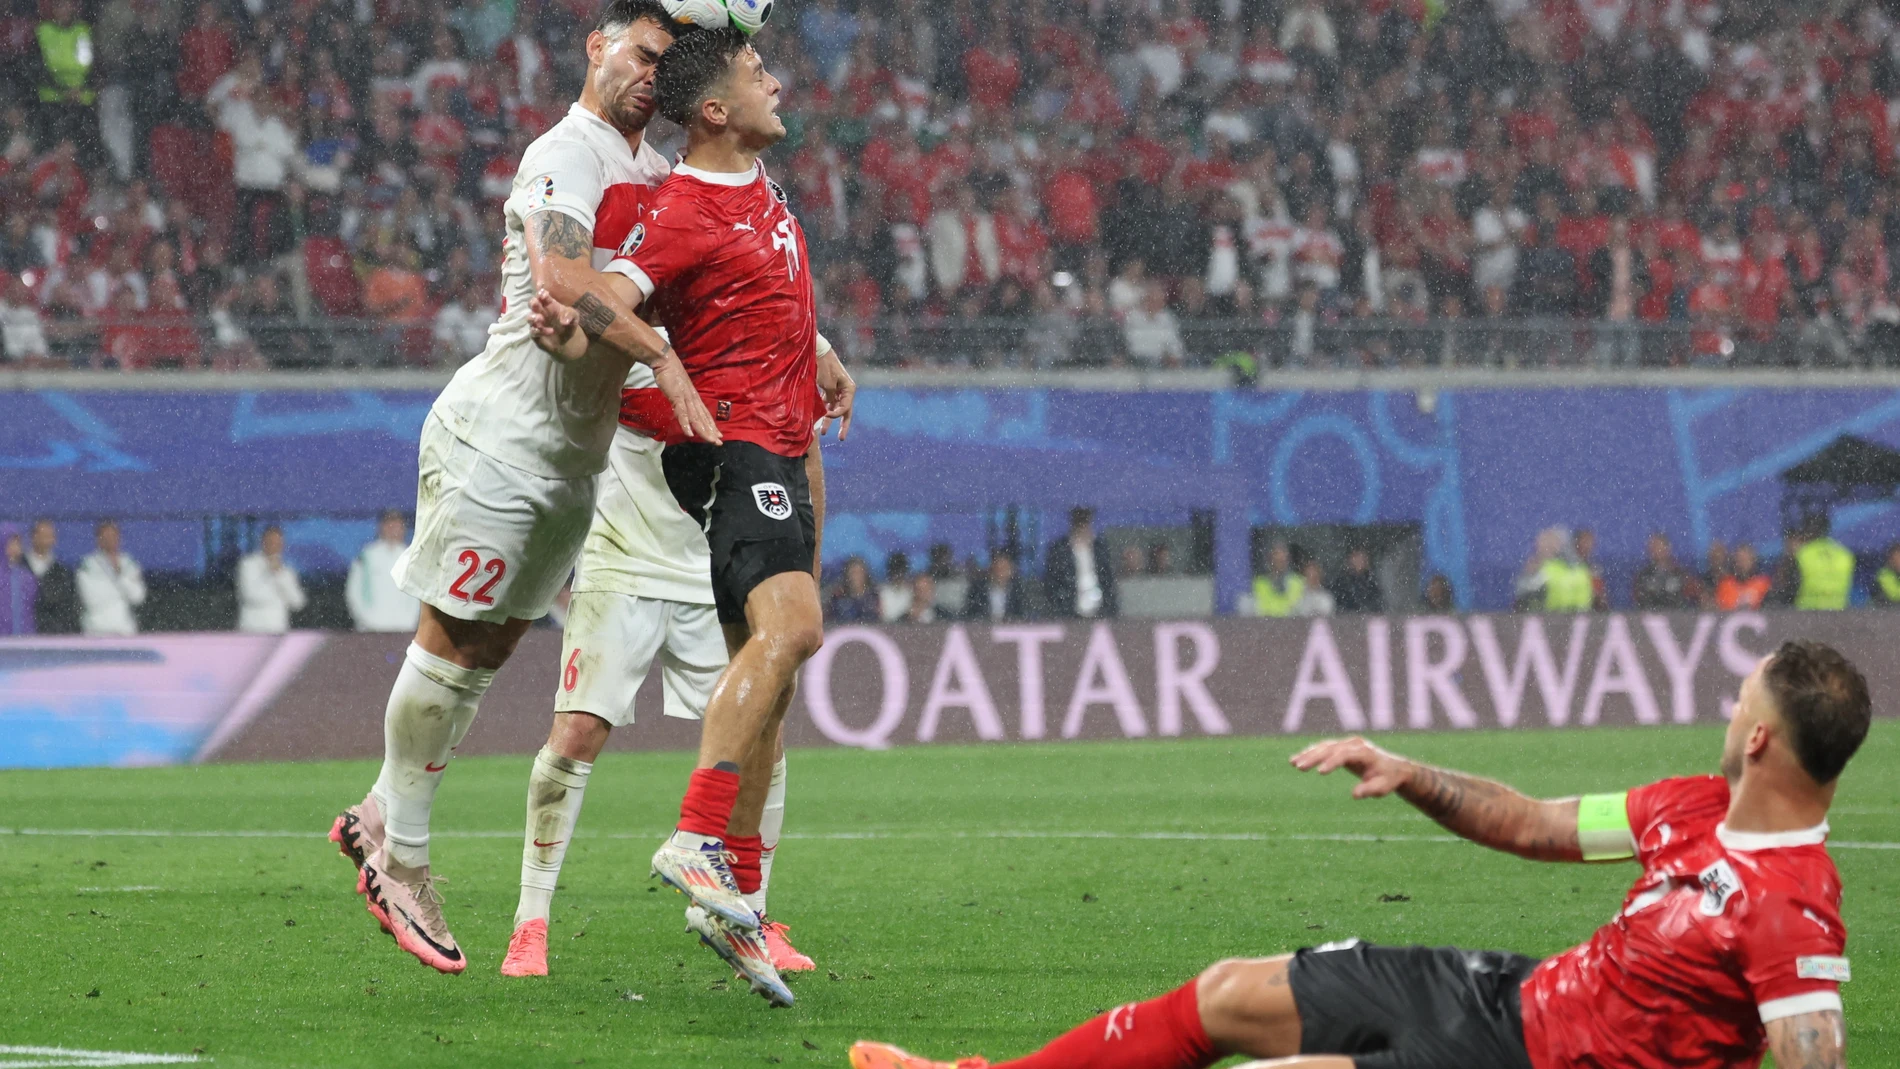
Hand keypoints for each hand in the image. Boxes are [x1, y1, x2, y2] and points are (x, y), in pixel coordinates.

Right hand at [527, 288, 588, 360]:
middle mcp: (541, 311)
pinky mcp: (535, 334)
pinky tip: (550, 331)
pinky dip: (540, 331)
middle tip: (535, 303)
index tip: (544, 294)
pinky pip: (533, 331)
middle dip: (533, 302)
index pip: (542, 295)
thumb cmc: (568, 323)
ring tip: (540, 319)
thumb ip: (570, 315)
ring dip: (533, 317)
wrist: (567, 340)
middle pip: (532, 304)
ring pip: (529, 318)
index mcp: (549, 304)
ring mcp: (536, 322)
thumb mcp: (574, 317)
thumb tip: (564, 321)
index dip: (541, 293)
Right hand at [652, 350, 721, 444]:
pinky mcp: (677, 397)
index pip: (705, 415)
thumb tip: (683, 409)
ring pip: (696, 418)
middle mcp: (693, 399)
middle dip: (711, 431)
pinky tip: (689, 433)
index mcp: (694, 398)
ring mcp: (686, 398)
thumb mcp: (679, 390)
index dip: (712, 426)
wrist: (665, 361)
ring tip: (710, 440)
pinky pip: (682, 412)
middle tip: (719, 443)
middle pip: (703, 418)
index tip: (718, 436)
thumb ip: (682, 401)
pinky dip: (686, 423)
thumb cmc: (671, 375)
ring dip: (703, 430)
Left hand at [815, 348, 855, 440]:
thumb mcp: (828, 384)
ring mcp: (837, 390)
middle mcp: (845, 391)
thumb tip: (828, 409)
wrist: (818, 351)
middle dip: (842, 426)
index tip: (825, 414)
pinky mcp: (828, 388)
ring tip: (823, 432)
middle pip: (845, 412)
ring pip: (834, 408)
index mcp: (849, 389)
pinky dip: (823, 410)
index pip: (845, 408)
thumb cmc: (825, 366)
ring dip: (828, 419)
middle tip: (841, 438)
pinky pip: (827, 402)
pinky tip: (817, 418)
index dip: (835, 415)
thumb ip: (830, 398)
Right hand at [1289, 736, 1414, 799]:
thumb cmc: (1388, 779)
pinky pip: (1324, 748)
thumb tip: (1355, 794)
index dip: (1331, 762)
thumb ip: (1370, 790)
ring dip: (1308, 754)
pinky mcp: (1342, 747)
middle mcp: (1354, 744)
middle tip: (1298, 766)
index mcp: (1365, 752)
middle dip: (1313, 757)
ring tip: (1292, 763)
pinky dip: (1311, 753)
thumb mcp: (1382, 788)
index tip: (1319, 772)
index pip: (1344, 754)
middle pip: (1330, 748)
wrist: (1394, 768)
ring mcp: (1347, 744)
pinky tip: (1298, 759)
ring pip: (1324, 746)